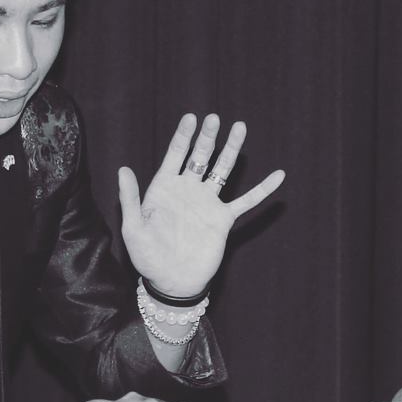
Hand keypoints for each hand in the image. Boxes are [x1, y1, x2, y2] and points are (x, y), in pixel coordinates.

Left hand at [119, 113, 284, 297]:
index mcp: (165, 188)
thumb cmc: (148, 258)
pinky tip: (277, 175)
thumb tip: (123, 169)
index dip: (183, 136)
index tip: (191, 118)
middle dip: (207, 137)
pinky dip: (262, 189)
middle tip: (214, 118)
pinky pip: (246, 201)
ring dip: (231, 150)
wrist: (172, 282)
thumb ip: (130, 198)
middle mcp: (188, 191)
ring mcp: (207, 203)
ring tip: (239, 128)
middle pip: (200, 156)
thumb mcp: (134, 228)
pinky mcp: (223, 219)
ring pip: (222, 170)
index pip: (175, 155)